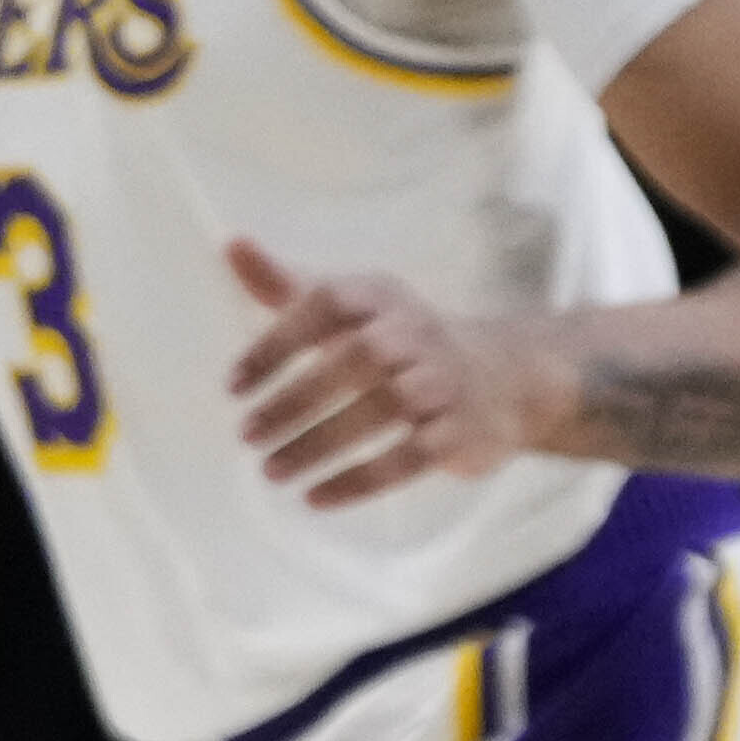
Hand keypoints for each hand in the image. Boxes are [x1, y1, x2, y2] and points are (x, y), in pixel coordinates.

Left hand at [226, 237, 565, 503]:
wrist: (507, 376)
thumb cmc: (402, 338)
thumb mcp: (351, 305)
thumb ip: (287, 284)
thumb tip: (233, 243)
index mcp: (382, 298)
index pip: (327, 305)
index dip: (277, 343)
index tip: (233, 388)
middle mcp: (417, 334)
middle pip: (358, 359)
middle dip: (297, 399)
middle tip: (247, 435)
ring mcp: (444, 384)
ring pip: (384, 410)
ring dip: (322, 444)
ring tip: (271, 472)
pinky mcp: (461, 432)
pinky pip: (411, 458)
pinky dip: (361, 481)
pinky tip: (316, 497)